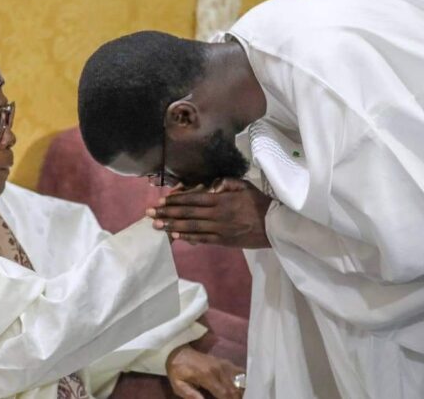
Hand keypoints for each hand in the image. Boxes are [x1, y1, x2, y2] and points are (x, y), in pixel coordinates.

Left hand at [147, 178, 273, 247]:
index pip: (193, 199)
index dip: (176, 201)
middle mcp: (217, 214)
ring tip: (156, 226)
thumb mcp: (244, 186)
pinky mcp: (223, 241)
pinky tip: (175, 236)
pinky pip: (202, 239)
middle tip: (149, 214)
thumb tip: (210, 185)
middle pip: (187, 213)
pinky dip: (188, 238)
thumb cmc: (258, 203)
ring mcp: (219, 229)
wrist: (274, 225)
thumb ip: (226, 182)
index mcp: (221, 199)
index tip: (161, 202)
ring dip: (172, 226)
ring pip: (191, 227)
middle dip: (167, 213)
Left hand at [166, 345, 243, 398]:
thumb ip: (191, 395)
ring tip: (243, 395)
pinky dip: (244, 381)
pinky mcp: (225, 362)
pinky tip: (244, 388)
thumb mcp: (179, 385)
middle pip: (235, 388)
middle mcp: (218, 369)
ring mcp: (223, 364)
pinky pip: (240, 372)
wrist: (178, 352)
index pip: (224, 393)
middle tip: (242, 398)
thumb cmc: (178, 371)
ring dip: (242, 391)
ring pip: (240, 380)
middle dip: (238, 397)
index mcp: (207, 376)